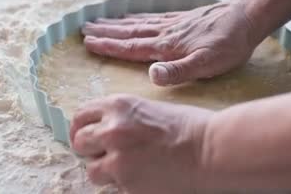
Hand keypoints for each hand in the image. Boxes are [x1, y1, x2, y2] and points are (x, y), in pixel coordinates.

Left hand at [70, 94, 211, 193]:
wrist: (211, 149)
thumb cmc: (189, 127)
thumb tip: (105, 129)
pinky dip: (124, 185)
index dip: (82, 127)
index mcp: (118, 106)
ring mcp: (117, 158)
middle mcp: (112, 130)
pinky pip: (113, 187)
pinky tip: (144, 178)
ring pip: (92, 169)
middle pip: (79, 142)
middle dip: (90, 150)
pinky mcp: (127, 183)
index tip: (86, 136)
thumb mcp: (148, 109)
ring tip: (128, 169)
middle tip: (105, 155)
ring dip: (105, 170)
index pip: (81, 115)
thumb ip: (122, 118)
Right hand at [82, 0, 258, 84]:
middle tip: (83, 29)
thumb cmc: (229, 45)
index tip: (88, 42)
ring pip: (137, 22)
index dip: (109, 46)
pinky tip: (131, 15)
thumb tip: (151, 74)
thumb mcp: (207, 64)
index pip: (132, 47)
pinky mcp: (181, 17)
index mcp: (167, 46)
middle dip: (105, 32)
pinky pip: (151, 16)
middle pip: (129, 32)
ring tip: (98, 20)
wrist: (247, 16)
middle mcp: (165, 32)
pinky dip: (135, 16)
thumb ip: (178, 71)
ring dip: (116, 23)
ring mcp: (173, 22)